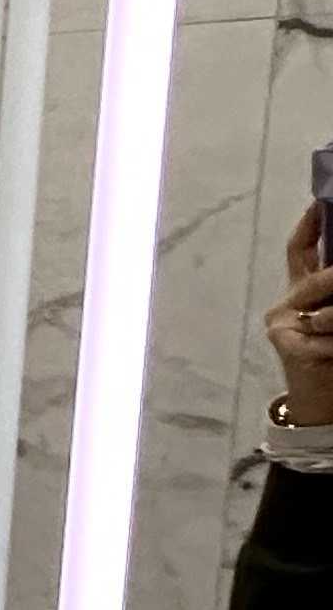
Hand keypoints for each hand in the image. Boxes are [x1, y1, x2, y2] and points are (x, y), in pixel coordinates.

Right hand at [264, 201, 332, 428]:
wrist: (318, 406)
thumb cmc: (332, 359)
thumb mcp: (332, 320)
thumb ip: (328, 295)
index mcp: (300, 292)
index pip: (299, 250)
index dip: (310, 225)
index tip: (319, 203)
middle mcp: (286, 304)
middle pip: (317, 277)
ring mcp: (281, 324)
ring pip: (326, 310)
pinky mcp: (287, 345)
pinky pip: (325, 338)